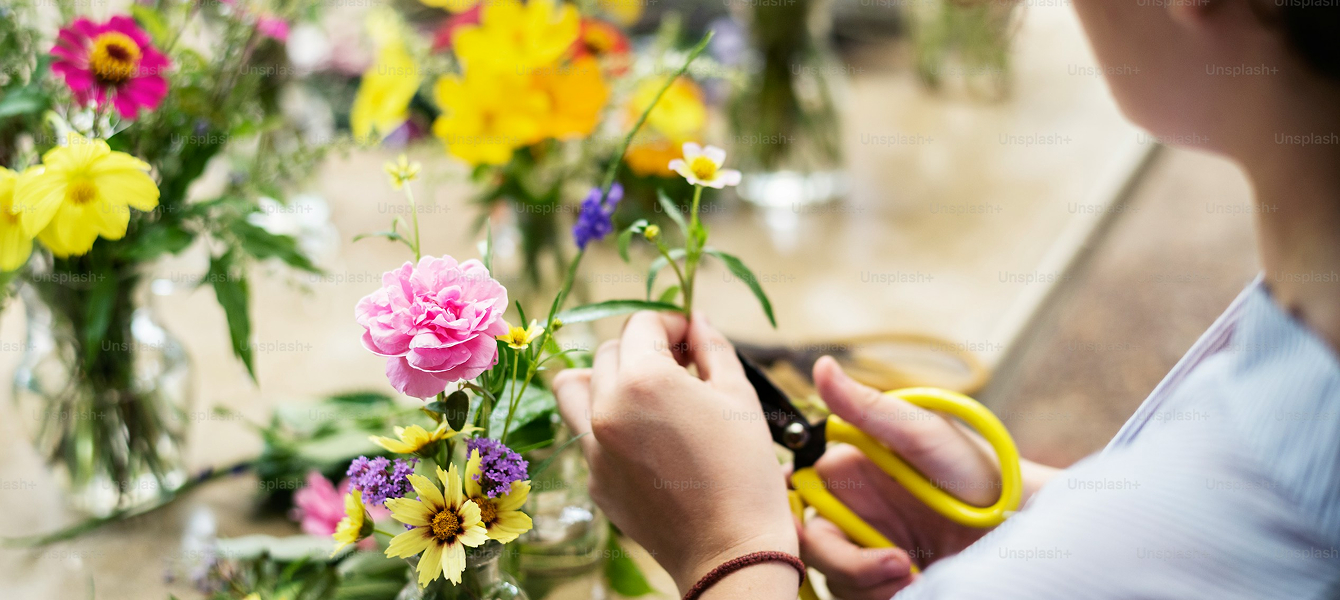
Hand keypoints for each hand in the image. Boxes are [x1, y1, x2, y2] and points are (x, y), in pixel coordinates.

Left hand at [553, 312, 798, 593]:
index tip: (692, 336)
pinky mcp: (594, 479)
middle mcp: (606, 408)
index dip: (671, 321)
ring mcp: (592, 447)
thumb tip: (698, 319)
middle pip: (609, 351)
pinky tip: (647, 441)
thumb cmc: (745, 472)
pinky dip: (608, 424)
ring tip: (641, 393)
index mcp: (643, 379)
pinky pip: (586, 434)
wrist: (730, 551)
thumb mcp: (739, 396)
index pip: (641, 323)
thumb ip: (713, 348)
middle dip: (643, 349)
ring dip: (604, 379)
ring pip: (575, 389)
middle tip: (680, 367)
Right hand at [799, 357, 1056, 599]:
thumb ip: (869, 408)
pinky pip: (857, 596)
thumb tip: (822, 366)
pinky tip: (917, 583)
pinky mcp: (882, 581)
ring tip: (915, 573)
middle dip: (847, 563)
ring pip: (833, 577)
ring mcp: (865, 548)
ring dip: (869, 583)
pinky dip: (882, 596)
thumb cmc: (980, 473)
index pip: (796, 496)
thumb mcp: (924, 435)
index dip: (793, 517)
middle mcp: (850, 510)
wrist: (1019, 530)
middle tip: (896, 564)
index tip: (812, 534)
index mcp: (847, 471)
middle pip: (811, 545)